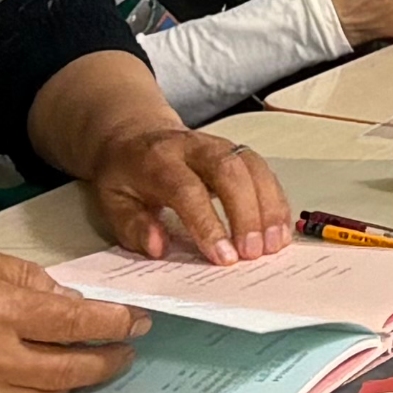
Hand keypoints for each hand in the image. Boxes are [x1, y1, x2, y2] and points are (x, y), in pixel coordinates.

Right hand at [0, 241, 146, 392]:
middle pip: (70, 370)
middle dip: (107, 360)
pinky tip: (43, 376)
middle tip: (124, 348)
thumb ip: (25, 280)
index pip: (74, 324)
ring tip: (89, 363)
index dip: (114, 325)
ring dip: (75, 382)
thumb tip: (68, 302)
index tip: (137, 322)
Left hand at [82, 125, 293, 265]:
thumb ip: (133, 226)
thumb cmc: (125, 174)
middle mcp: (194, 146)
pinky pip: (264, 170)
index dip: (208, 224)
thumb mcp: (112, 201)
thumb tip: (159, 247)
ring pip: (253, 168)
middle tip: (253, 253)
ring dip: (268, 207)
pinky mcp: (237, 151)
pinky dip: (276, 200)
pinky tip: (279, 228)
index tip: (223, 257)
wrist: (135, 134)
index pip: (188, 189)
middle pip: (230, 172)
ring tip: (273, 245)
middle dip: (247, 214)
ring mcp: (220, 145)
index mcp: (158, 159)